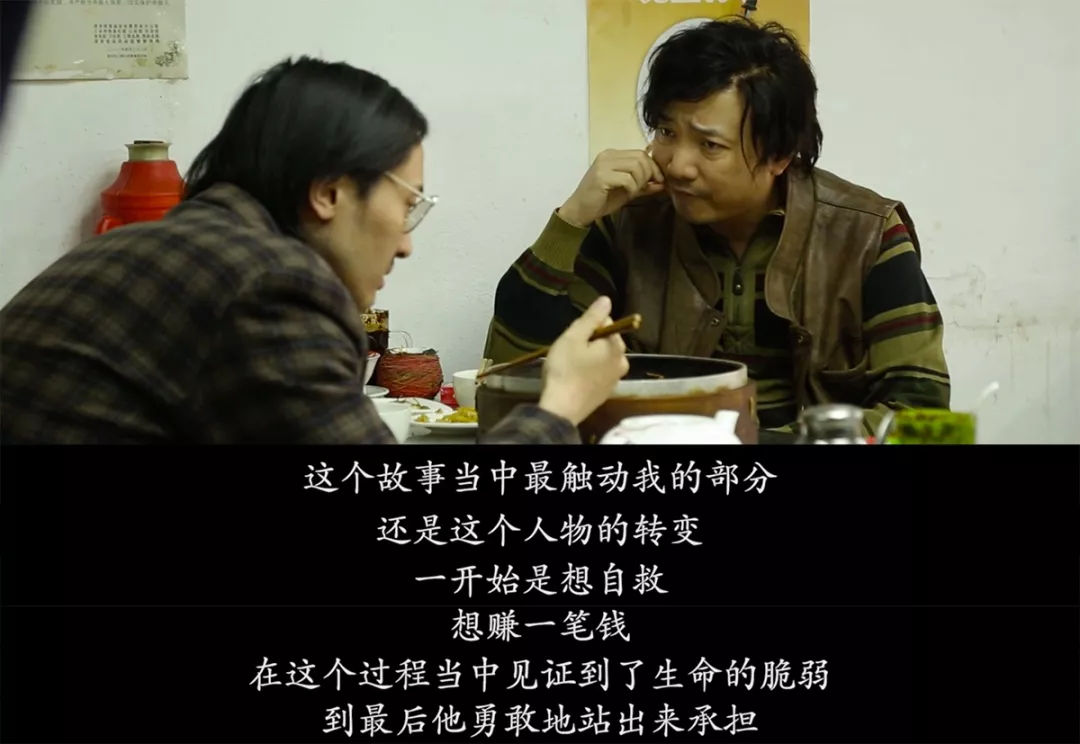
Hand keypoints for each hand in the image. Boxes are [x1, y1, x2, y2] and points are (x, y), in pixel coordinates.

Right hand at [539, 296, 629, 425]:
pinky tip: (575, 378)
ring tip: (570, 366)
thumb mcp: (573, 337)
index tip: (572, 338)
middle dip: (588, 342)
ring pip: (602, 358)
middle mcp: (622, 361)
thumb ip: (591, 318)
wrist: (561, 409)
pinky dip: (589, 372)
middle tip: (569, 352)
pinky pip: (599, 373)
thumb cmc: (565, 369)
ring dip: (588, 357)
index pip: (606, 322)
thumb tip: (607, 300)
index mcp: (616, 345)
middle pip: (605, 340)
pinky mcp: (606, 392)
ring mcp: (616, 379)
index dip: (586, 327)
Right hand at [557, 149, 664, 227]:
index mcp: (613, 155)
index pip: (641, 153)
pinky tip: (627, 195)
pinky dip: (632, 188)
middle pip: (640, 157)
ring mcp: (603, 165)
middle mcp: (607, 155)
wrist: (580, 211)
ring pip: (635, 166)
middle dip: (649, 174)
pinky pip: (627, 179)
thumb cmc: (602, 200)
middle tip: (647, 187)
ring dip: (640, 181)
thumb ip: (643, 185)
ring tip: (634, 192)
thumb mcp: (627, 191)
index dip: (653, 167)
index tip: (658, 181)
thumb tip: (662, 184)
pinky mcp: (601, 177)